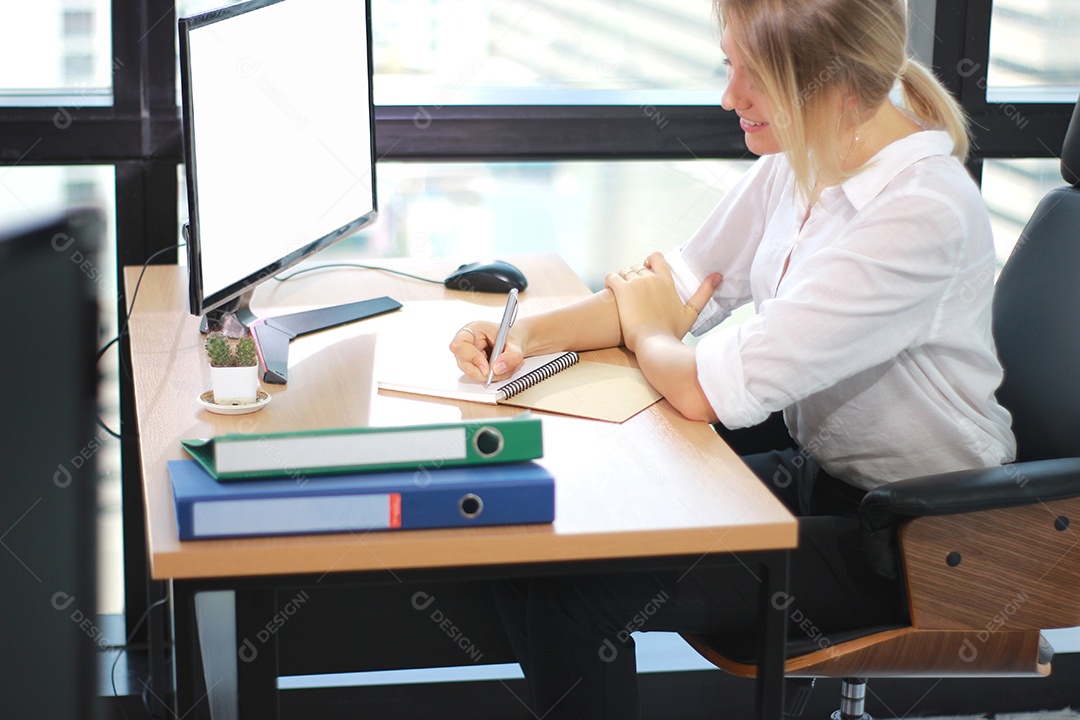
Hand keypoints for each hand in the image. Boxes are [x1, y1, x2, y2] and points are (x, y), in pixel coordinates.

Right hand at [449, 322, 525, 382]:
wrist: (514, 341)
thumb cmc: (511, 336)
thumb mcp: (516, 344)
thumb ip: (511, 356)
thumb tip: (497, 368)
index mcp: (473, 329)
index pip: (460, 344)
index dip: (472, 358)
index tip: (487, 368)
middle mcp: (467, 342)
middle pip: (464, 363)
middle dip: (485, 373)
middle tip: (501, 371)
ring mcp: (467, 355)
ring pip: (472, 373)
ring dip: (492, 376)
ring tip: (507, 368)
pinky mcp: (472, 365)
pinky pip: (479, 377)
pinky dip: (493, 377)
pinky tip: (503, 369)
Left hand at [604, 252, 720, 351]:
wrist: (655, 344)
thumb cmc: (672, 332)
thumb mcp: (691, 312)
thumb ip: (704, 292)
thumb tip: (718, 275)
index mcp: (666, 281)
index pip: (656, 257)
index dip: (649, 261)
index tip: (646, 271)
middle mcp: (651, 278)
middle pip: (638, 266)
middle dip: (634, 274)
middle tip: (632, 289)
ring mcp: (636, 283)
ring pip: (624, 271)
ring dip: (621, 278)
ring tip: (620, 292)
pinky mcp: (622, 291)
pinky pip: (611, 277)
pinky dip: (608, 281)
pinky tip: (609, 291)